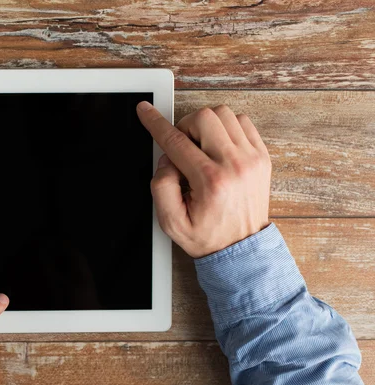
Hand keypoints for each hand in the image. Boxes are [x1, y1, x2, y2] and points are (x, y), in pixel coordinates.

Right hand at [136, 102, 270, 257]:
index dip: (156, 123)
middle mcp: (235, 165)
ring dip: (206, 125)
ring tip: (201, 147)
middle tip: (183, 148)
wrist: (242, 249)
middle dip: (185, 127)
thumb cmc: (208, 236)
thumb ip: (161, 187)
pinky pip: (243, 122)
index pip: (176, 142)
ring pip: (225, 114)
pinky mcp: (262, 156)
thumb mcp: (171, 222)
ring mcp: (252, 158)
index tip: (145, 111)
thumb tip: (167, 160)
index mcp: (210, 181)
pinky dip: (226, 127)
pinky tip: (218, 146)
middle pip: (204, 118)